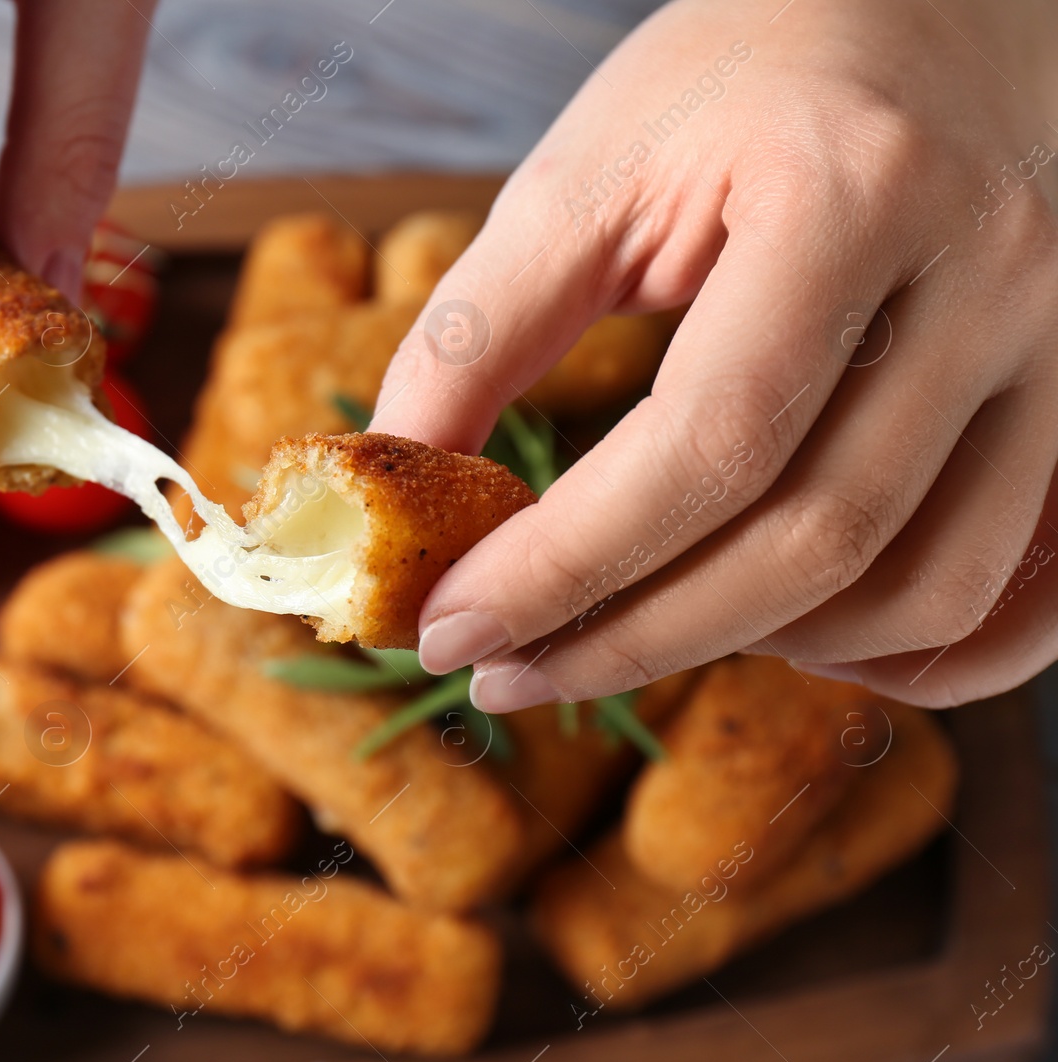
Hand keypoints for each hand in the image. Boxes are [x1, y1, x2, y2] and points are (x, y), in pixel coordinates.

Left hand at [371, 0, 1057, 709]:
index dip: (564, 564)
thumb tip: (393, 480)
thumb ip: (482, 324)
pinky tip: (785, 639)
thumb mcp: (590, 168)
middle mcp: (992, 280)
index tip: (448, 624)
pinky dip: (904, 658)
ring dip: (758, 653)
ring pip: (922, 593)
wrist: (926, 2)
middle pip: (813, 543)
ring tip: (626, 633)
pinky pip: (1021, 594)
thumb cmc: (741, 74)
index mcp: (853, 196)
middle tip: (503, 669)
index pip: (707, 444)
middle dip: (632, 639)